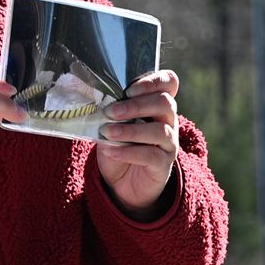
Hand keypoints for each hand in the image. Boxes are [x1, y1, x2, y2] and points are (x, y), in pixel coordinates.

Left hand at [96, 69, 180, 218]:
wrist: (121, 183)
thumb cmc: (118, 146)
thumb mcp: (112, 125)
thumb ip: (110, 112)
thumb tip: (94, 101)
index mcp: (157, 105)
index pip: (169, 82)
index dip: (154, 81)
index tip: (129, 89)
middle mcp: (168, 121)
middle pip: (165, 103)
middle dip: (136, 105)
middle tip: (111, 112)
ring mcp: (169, 144)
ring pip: (160, 130)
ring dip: (131, 130)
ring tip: (107, 132)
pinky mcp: (164, 165)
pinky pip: (151, 155)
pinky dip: (129, 152)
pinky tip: (111, 151)